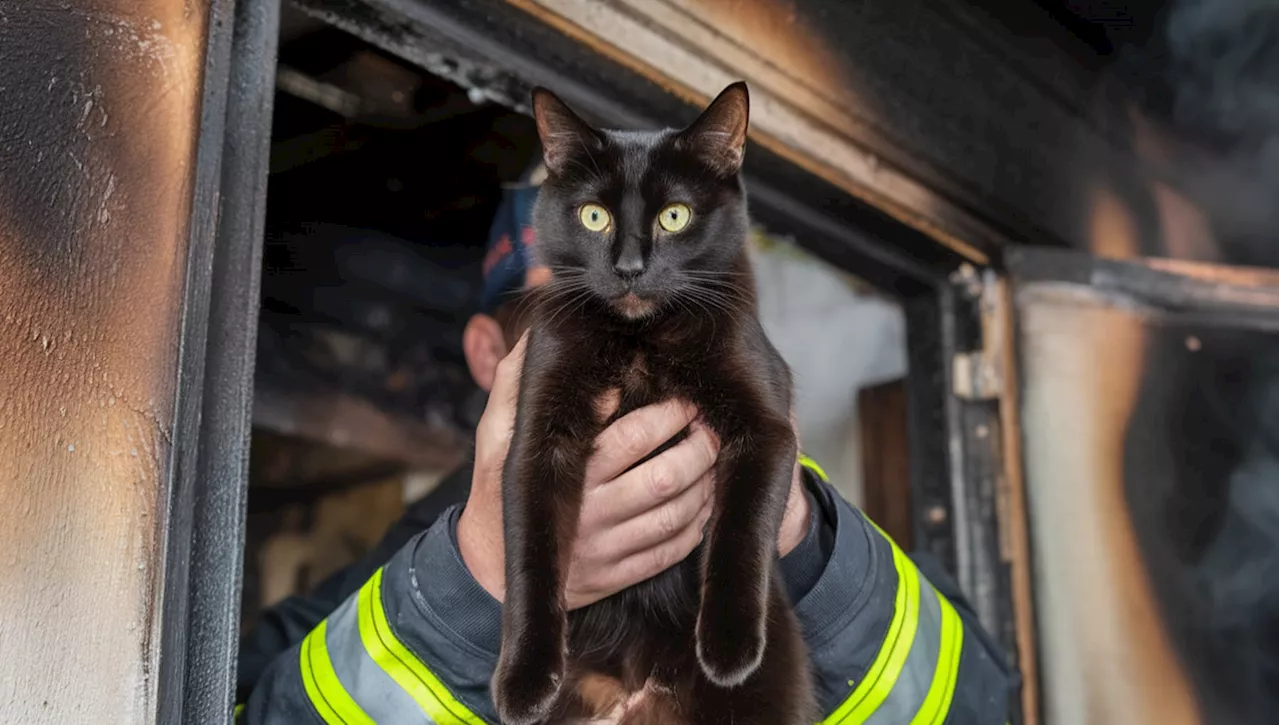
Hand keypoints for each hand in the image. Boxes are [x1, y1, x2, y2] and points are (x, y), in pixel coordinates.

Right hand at [457, 334, 809, 610]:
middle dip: (699, 450)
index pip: (633, 438)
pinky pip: (670, 552)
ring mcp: (606, 550)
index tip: (686, 397)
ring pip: (675, 517)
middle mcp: (590, 513)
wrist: (488, 567)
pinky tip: (707, 503)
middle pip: (664, 479)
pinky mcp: (617, 576)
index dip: (669, 416)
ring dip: (707, 487)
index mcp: (567, 471)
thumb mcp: (496, 429)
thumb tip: (538, 328)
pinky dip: (697, 527)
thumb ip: (518, 378)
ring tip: (718, 460)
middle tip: (714, 426)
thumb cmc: (498, 484)